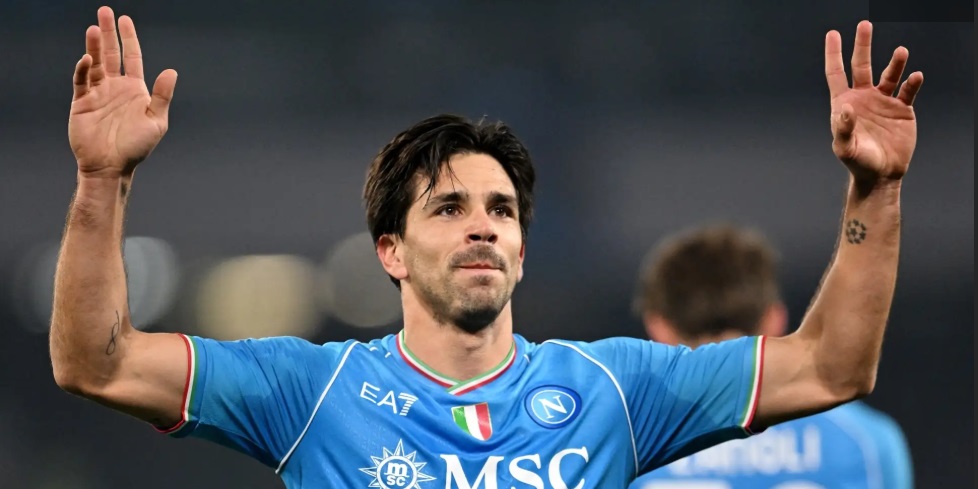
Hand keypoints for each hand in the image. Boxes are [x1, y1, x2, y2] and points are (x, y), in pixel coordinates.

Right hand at [69, 6, 176, 177]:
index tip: (125, 20)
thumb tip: (171, 71)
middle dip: (108, 33)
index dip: (129, 38)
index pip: (131, 57)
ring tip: (93, 28)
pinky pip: (82, 81)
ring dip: (93, 46)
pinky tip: (87, 59)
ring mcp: (97, 93)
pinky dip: (84, 69)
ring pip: (95, 63)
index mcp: (134, 89)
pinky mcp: (82, 102)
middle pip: (111, 54)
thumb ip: (162, 96)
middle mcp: (115, 87)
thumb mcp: (156, 121)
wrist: (111, 166)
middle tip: (105, 12)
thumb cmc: (136, 147)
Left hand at [825, 21, 923, 184]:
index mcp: (845, 103)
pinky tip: (915, 76)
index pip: (836, 73)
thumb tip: (846, 108)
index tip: (833, 33)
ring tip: (901, 52)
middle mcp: (863, 97)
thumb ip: (843, 128)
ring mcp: (883, 101)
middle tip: (864, 25)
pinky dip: (912, 83)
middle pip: (861, 65)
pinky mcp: (902, 109)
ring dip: (894, 63)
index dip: (833, 54)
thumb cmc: (858, 162)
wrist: (881, 174)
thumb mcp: (845, 148)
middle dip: (863, 45)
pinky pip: (908, 91)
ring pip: (888, 75)